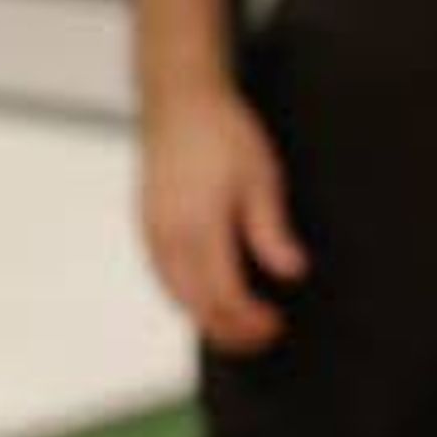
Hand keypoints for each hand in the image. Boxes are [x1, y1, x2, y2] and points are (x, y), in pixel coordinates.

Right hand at [139, 77, 307, 353]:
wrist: (178, 102)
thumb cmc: (221, 132)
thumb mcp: (262, 179)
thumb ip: (272, 232)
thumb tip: (291, 272)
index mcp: (200, 228)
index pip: (225, 297)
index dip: (250, 321)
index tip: (275, 324)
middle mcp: (169, 239)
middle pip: (198, 308)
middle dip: (231, 331)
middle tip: (263, 335)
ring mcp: (152, 236)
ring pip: (177, 299)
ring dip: (209, 319)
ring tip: (240, 325)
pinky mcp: (146, 229)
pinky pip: (165, 280)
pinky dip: (188, 299)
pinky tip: (210, 297)